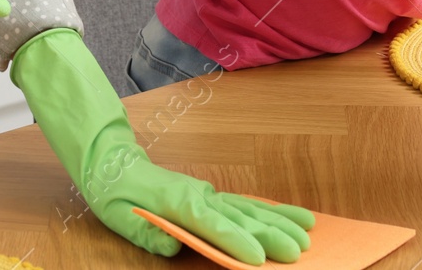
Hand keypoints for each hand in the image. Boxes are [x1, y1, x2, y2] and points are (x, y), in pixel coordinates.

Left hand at [12, 28, 315, 262]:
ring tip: (308, 233)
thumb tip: (173, 245)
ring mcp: (208, 194)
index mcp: (176, 202)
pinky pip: (246, 204)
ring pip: (250, 208)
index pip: (210, 224)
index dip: (234, 241)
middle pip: (240, 216)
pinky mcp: (212, 196)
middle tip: (299, 251)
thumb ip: (147, 233)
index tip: (257, 259)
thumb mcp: (118, 217)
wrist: (113, 162)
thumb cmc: (114, 193)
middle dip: (271, 234)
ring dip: (280, 221)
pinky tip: (294, 217)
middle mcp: (199, 195)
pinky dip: (272, 211)